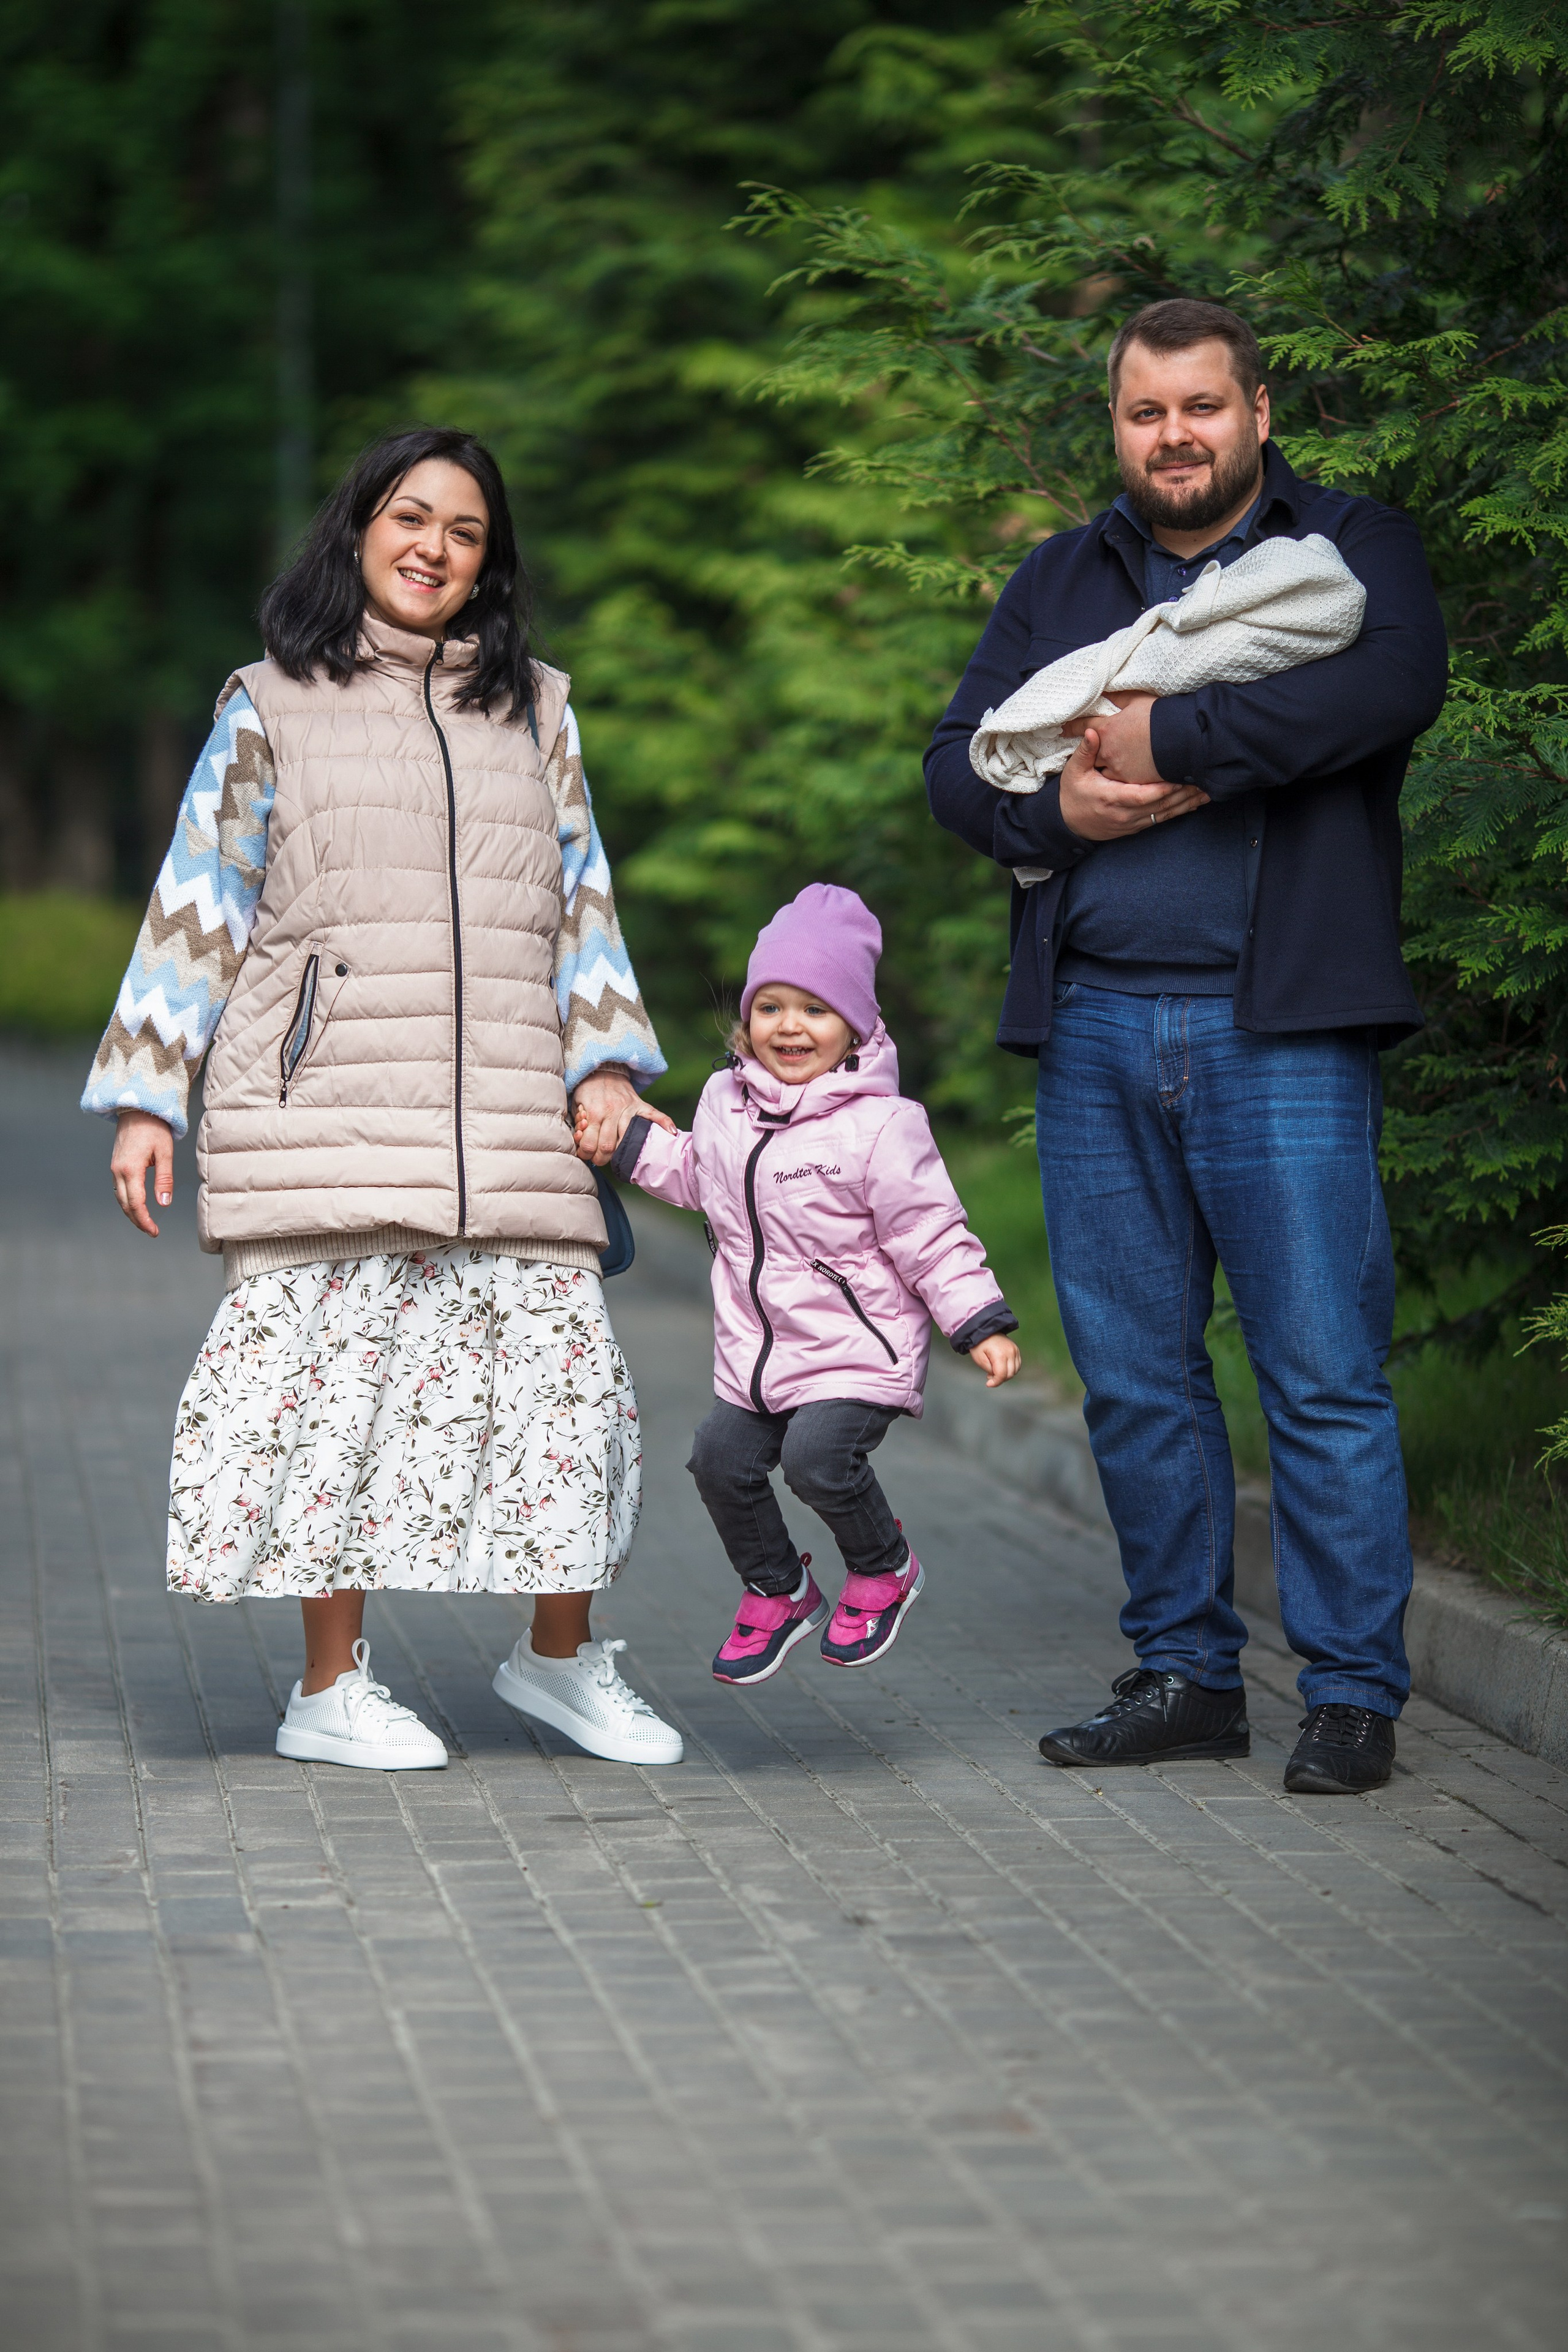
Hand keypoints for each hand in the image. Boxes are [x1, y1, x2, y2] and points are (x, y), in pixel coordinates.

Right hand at [111, 1110, 174, 1235]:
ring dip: (131, 1212)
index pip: (136, 1203)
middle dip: (137, 1221)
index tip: (154, 1231)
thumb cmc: (154, 1128)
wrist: (137, 1109)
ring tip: (145, 1222)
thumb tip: (164, 1203)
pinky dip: (126, 1201)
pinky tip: (136, 1205)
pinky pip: (118, 1189)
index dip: (144, 1220)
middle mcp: (118, 1170)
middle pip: (125, 1204)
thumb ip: (164, 1179)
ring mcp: (114, 1168)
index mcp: (130, 1169)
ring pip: (119, 1198)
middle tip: (152, 1231)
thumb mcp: (165, 1153)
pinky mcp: (115, 1165)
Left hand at [570, 1070, 676, 1166]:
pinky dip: (665, 1123)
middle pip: (608, 1147)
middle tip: (599, 1157)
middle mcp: (612, 1112)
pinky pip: (656, 1114)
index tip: (586, 1155)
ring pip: (627, 1139)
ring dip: (621, 1152)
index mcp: (594, 1113)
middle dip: (602, 1158)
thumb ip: (579, 1125)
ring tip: (617, 1155)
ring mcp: (628, 1109)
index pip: (589, 1145)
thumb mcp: (577, 1105)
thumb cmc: (588, 1090)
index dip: (586, 1155)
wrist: (602, 1068)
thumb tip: (582, 1144)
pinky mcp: (640, 1104)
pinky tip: (672, 1132)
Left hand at [969, 1334, 1021, 1388]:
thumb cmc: (980, 1344)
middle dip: (1000, 1379)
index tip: (988, 1384)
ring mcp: (1015, 1350)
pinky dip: (1011, 1369)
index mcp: (1000, 1355)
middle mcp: (1010, 1352)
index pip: (1002, 1375)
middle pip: (1010, 1374)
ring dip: (1006, 1374)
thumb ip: (990, 1370)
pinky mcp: (1016, 1349)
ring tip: (995, 1371)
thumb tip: (997, 1377)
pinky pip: (1017, 1364)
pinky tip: (1001, 1367)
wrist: (985, 1330)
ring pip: (1015, 1371)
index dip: (996, 1382)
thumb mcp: (979, 1359)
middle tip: (990, 1376)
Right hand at [1057, 724, 1209, 842]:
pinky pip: (1161, 821)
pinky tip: (1195, 804)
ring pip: (1165, 815)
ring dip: (1187, 804)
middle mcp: (1125, 814)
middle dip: (1184, 794)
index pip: (1143, 795)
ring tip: (1207, 792)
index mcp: (1111, 799)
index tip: (1181, 776)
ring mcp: (1132, 824)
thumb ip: (1086, 752)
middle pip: (1160, 806)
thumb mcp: (1074, 771)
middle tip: (1204, 780)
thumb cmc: (1072, 794)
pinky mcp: (1136, 828)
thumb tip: (1092, 732)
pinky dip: (1179, 812)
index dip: (1164, 787)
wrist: (1067, 824)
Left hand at [1062, 691, 1165, 786]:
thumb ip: (1119, 698)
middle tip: (1093, 751)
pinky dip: (1121, 778)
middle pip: (1093, 754)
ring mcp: (1119, 769)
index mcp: (1107, 730)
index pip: (1084, 726)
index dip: (1073, 727)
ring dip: (1107, 768)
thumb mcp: (1138, 700)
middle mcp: (1108, 752)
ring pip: (1105, 771)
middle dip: (1093, 752)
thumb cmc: (1160, 716)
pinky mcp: (1132, 782)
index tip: (1063, 728)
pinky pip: (1121, 783)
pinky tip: (1126, 777)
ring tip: (1112, 766)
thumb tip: (1106, 690)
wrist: (1181, 738)